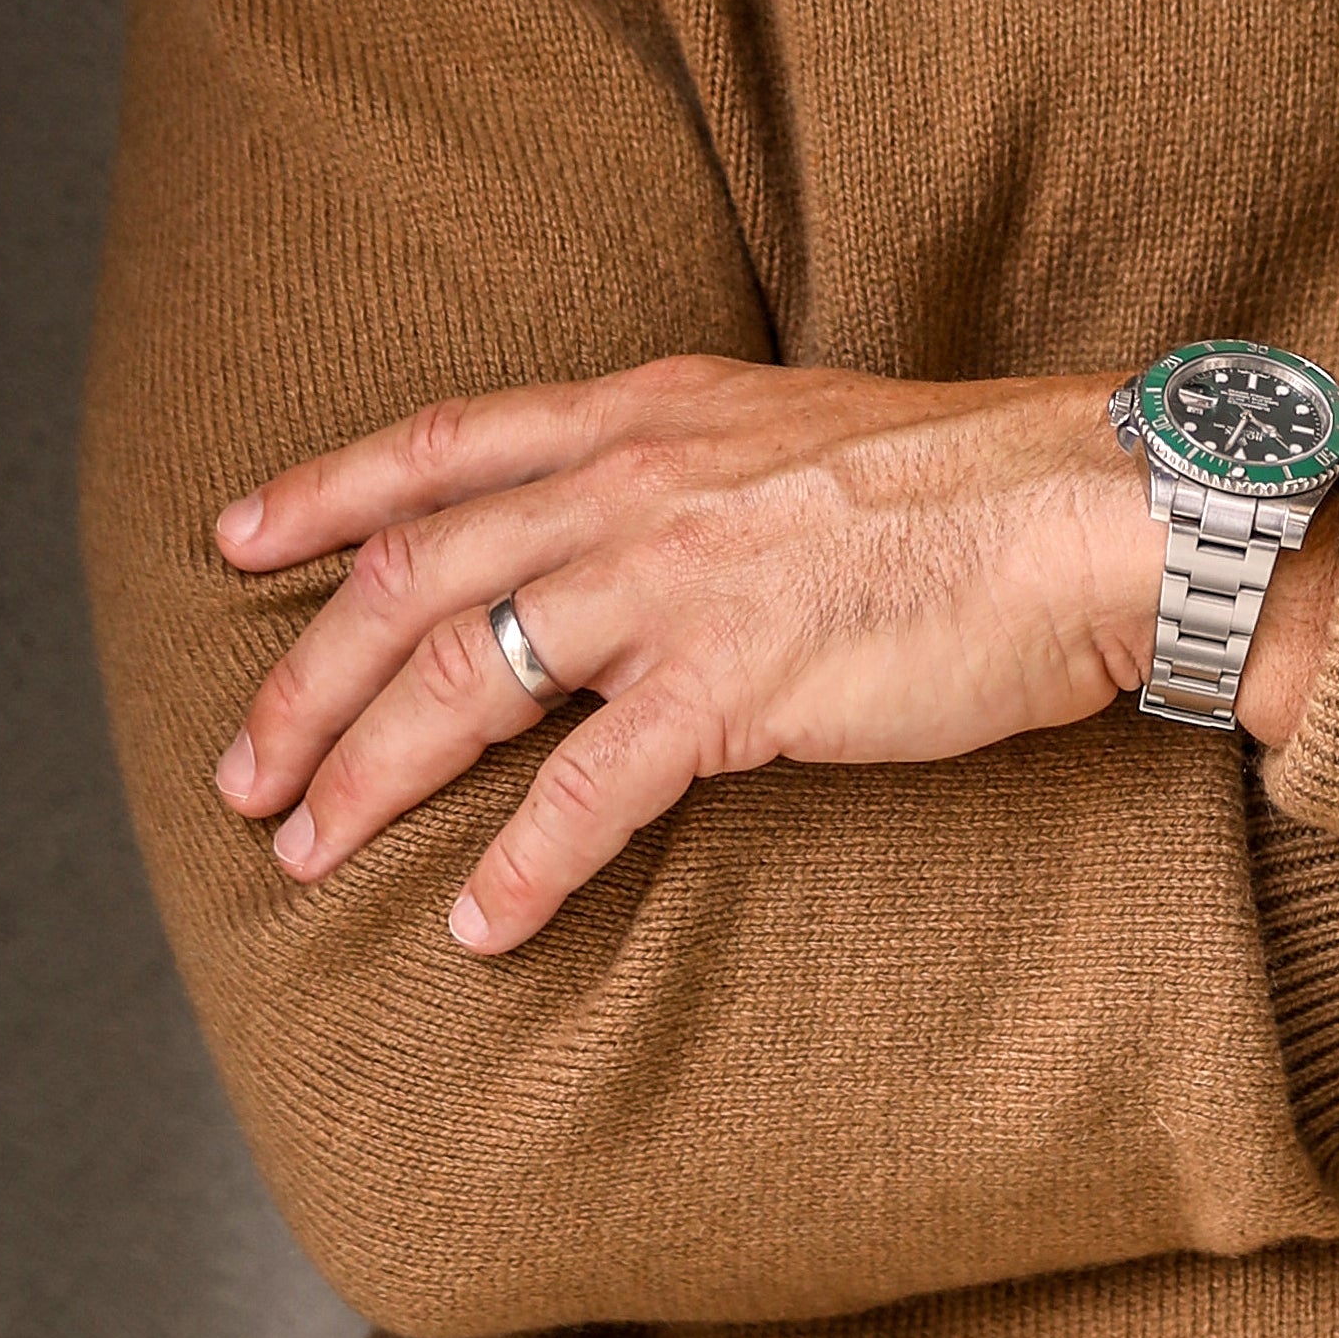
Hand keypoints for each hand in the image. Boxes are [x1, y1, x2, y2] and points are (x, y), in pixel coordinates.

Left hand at [210, 356, 1164, 950]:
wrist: (1105, 513)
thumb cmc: (976, 489)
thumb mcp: (798, 437)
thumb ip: (694, 476)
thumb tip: (632, 544)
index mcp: (648, 416)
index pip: (443, 444)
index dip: (323, 493)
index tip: (234, 542)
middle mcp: (638, 482)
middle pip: (417, 578)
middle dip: (307, 682)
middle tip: (243, 772)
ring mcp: (681, 578)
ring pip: (468, 676)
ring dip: (370, 773)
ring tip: (310, 851)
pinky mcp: (739, 679)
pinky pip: (591, 788)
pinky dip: (520, 862)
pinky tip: (479, 921)